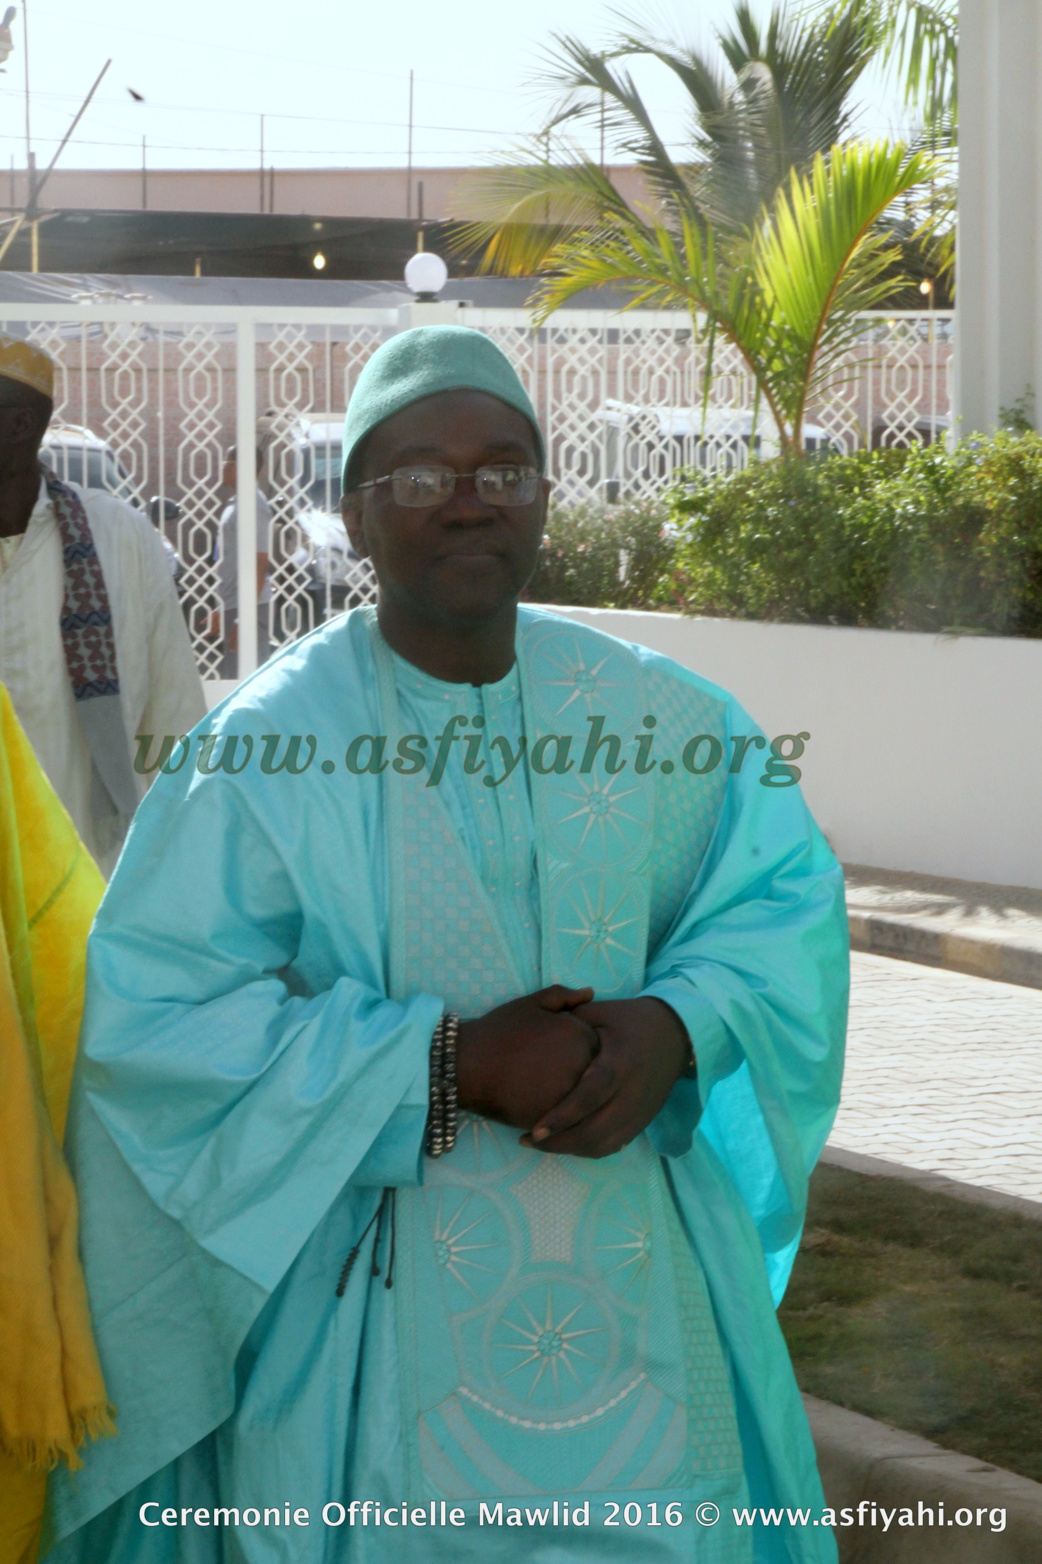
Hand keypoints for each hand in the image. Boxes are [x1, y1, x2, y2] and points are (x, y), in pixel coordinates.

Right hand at [456, 985, 595, 1129]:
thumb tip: (591, 993)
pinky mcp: (557, 1119)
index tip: (559, 1047)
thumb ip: (565, 996)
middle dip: (579, 1071)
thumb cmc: (501, 1031)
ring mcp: (572, 1095)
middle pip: (595, 1073)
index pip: (598, 1044)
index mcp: (582, 1036)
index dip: (579, 1046)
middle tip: (549, 1068)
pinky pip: (569, 1119)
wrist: (468, 1066)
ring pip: (585, 1099)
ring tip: (543, 1085)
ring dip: (572, 1095)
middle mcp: (584, 1066)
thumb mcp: (533, 1003)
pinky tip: (539, 1101)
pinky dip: (560, 1114)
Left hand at [520, 997, 689, 1158]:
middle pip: (596, 1130)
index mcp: (619, 1062)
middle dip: (560, 1142)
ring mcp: (640, 1111)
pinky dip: (588, 1149)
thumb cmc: (628, 1020)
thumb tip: (535, 1039)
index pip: (590, 1096)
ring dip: (571, 1150)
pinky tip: (566, 1143)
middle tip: (527, 1139)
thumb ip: (567, 1025)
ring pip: (604, 1144)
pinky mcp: (642, 1121)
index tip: (534, 1129)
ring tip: (540, 1143)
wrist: (675, 1034)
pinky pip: (614, 1145)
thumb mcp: (598, 1012)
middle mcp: (632, 1092)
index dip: (563, 1116)